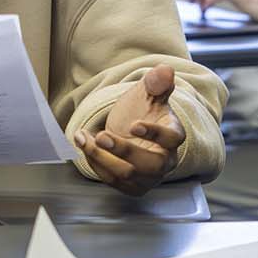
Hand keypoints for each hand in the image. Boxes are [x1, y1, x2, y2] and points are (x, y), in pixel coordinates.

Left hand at [75, 65, 184, 195]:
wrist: (130, 129)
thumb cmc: (143, 110)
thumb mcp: (148, 92)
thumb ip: (157, 82)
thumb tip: (166, 70)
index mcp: (173, 134)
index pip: (172, 139)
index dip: (155, 134)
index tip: (134, 125)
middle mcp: (165, 160)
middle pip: (151, 164)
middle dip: (123, 150)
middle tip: (102, 136)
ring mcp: (149, 177)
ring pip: (127, 174)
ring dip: (101, 157)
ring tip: (83, 137)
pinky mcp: (132, 186)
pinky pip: (113, 181)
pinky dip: (95, 164)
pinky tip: (85, 146)